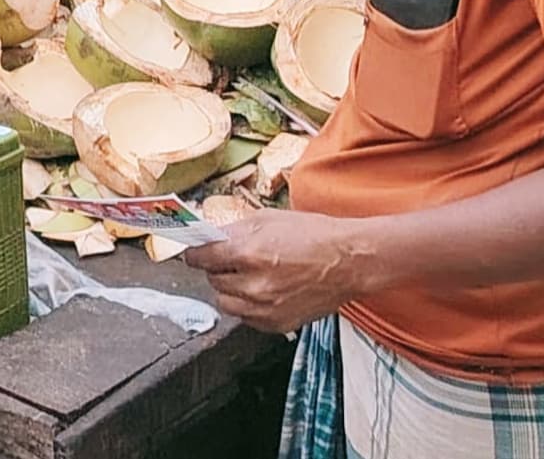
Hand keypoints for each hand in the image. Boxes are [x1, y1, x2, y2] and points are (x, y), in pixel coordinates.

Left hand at [185, 208, 367, 334]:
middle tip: (232, 259)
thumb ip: (233, 231)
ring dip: (230, 288)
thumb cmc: (313, 234)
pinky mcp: (276, 324)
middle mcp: (253, 284)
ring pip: (225, 302)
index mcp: (248, 252)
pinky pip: (246, 317)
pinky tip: (264, 290)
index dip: (194, 252)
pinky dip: (248, 305)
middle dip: (218, 268)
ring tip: (248, 276)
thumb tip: (207, 237)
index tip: (194, 251)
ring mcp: (265, 308)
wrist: (350, 261)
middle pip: (212, 279)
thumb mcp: (267, 219)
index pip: (199, 257)